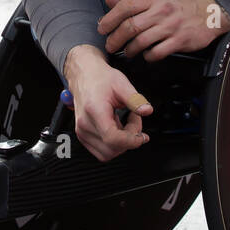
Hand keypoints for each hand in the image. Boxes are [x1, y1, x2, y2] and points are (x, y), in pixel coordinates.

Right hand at [63, 46, 151, 161]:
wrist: (84, 75)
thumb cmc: (100, 79)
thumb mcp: (121, 84)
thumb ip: (135, 99)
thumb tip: (147, 111)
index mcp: (94, 110)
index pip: (112, 138)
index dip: (131, 141)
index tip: (142, 136)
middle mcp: (85, 124)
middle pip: (112, 149)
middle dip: (129, 139)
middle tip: (134, 119)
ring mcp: (82, 131)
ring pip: (107, 153)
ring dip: (122, 143)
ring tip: (125, 124)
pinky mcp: (82, 135)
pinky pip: (101, 151)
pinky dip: (113, 145)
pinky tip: (117, 129)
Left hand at [98, 0, 229, 60]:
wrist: (209, 12)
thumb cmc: (178, 4)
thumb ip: (132, 1)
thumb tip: (109, 1)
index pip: (125, 6)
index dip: (110, 18)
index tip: (102, 28)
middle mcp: (161, 11)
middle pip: (130, 27)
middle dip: (115, 38)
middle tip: (110, 45)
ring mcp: (171, 26)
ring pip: (142, 42)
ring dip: (129, 50)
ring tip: (127, 52)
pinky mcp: (180, 41)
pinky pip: (157, 53)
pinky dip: (148, 56)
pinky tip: (146, 55)